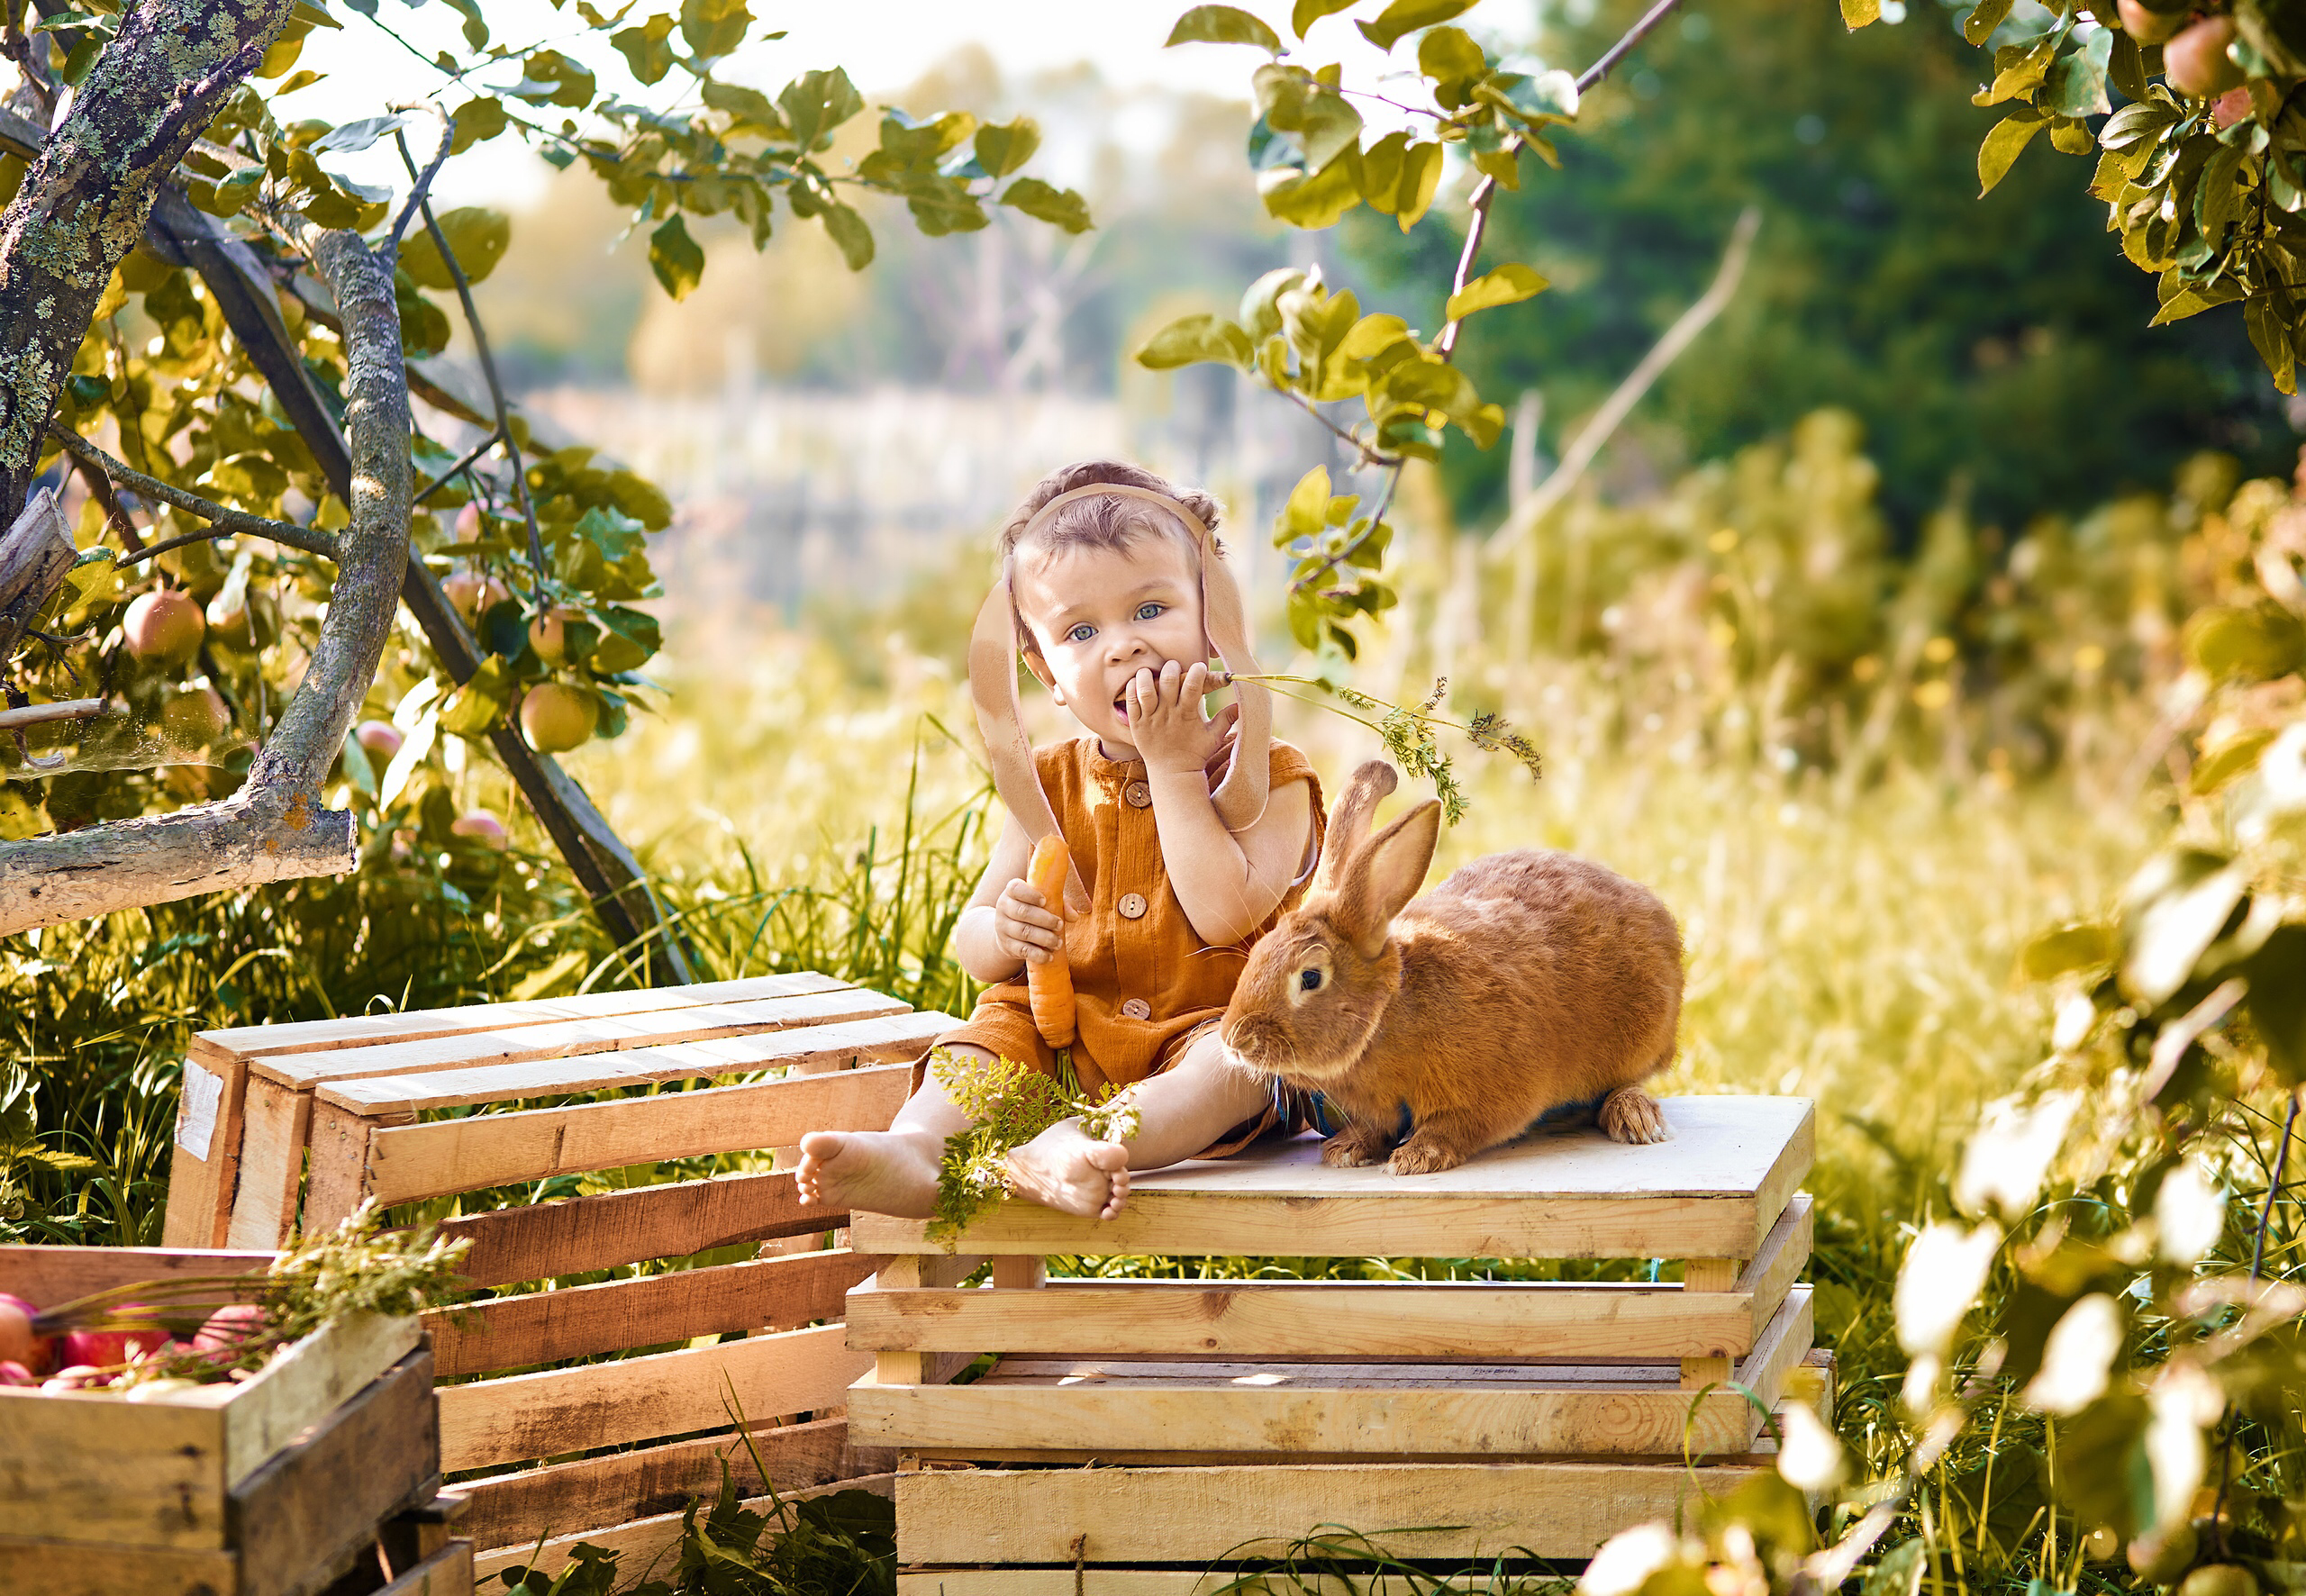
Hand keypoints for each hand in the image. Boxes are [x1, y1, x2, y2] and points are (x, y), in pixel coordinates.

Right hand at [993, 875, 1066, 966]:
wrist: (1009, 932)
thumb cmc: (1034, 910)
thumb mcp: (1046, 902)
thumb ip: (1062, 903)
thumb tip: (1074, 915)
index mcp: (1011, 892)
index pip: (1016, 889)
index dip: (1030, 895)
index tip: (1045, 901)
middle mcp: (1004, 907)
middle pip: (1022, 912)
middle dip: (1044, 919)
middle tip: (1060, 925)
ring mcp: (1002, 927)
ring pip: (1023, 932)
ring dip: (1044, 938)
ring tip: (1058, 942)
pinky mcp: (1007, 945)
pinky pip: (1022, 950)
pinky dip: (1037, 954)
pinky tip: (1049, 956)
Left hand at [1124, 660, 1232, 776]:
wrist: (1173, 774)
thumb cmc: (1195, 753)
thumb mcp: (1214, 737)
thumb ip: (1227, 719)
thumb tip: (1242, 704)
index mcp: (1187, 714)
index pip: (1193, 686)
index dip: (1198, 672)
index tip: (1200, 667)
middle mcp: (1168, 714)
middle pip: (1168, 682)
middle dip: (1172, 668)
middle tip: (1175, 668)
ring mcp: (1150, 719)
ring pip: (1145, 689)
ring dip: (1147, 676)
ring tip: (1151, 674)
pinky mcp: (1136, 724)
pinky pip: (1131, 701)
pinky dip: (1133, 688)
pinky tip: (1138, 684)